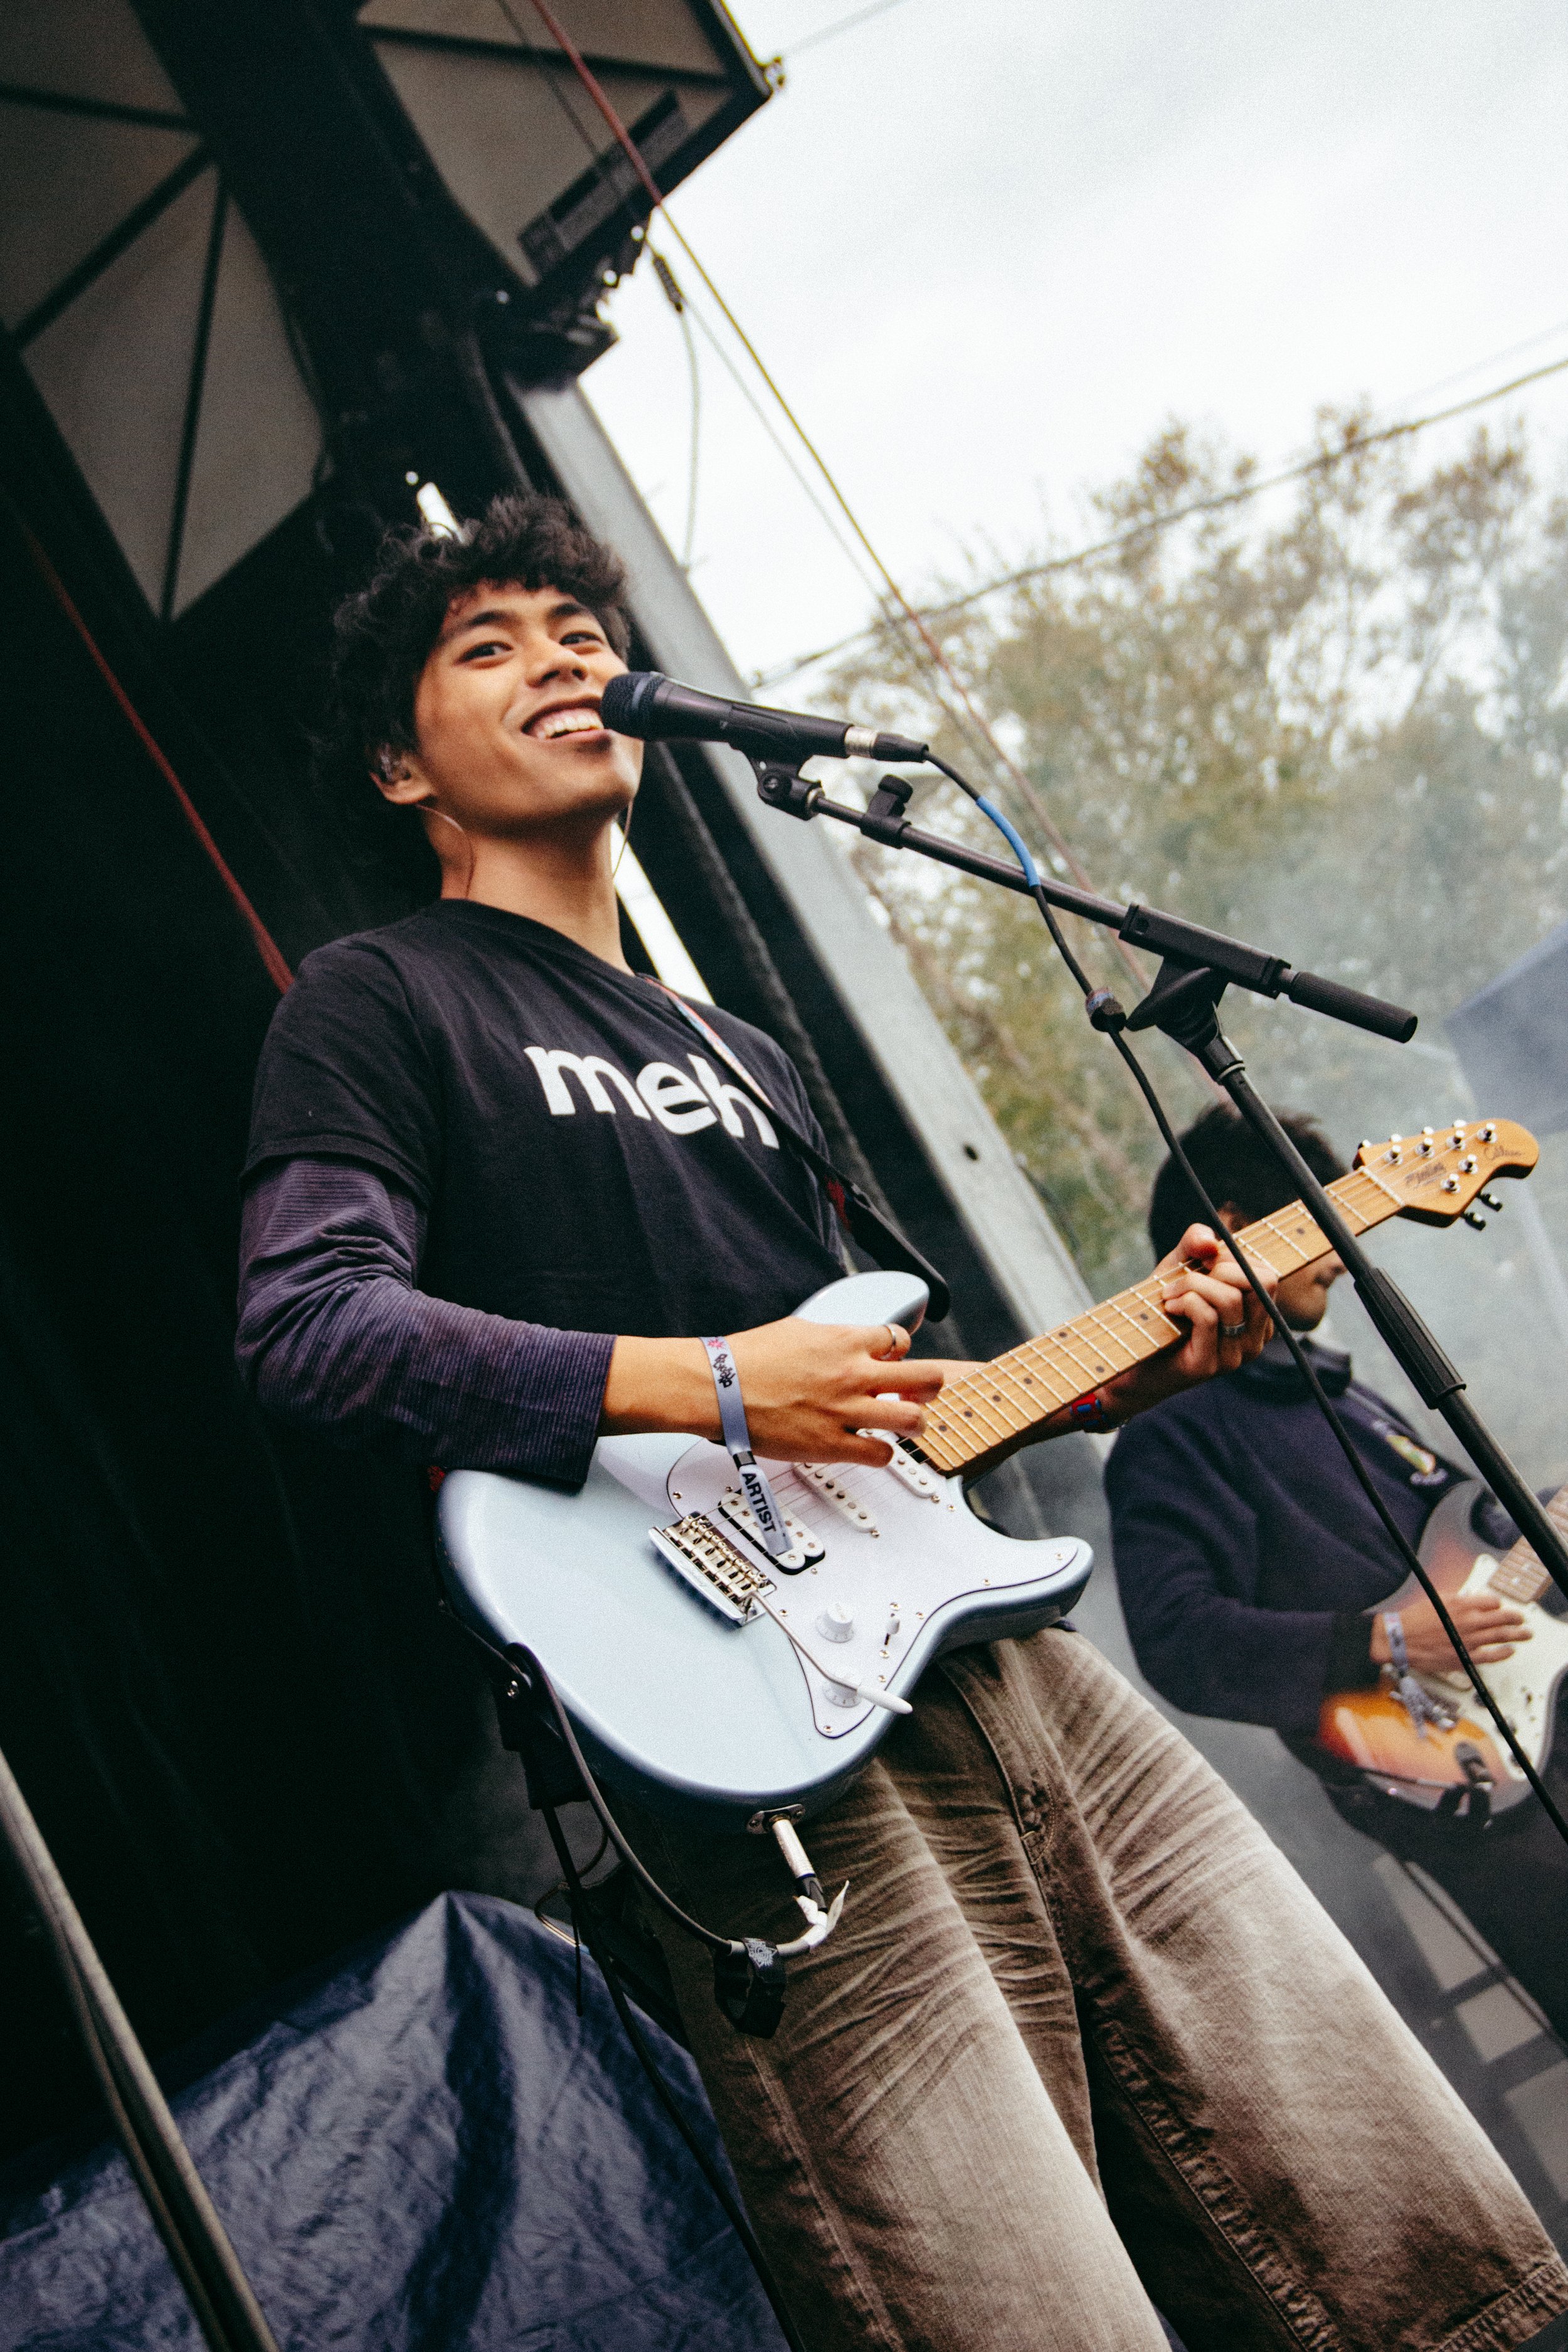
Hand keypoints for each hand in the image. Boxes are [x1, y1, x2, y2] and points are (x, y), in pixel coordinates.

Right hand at [602, 1319, 950, 1464]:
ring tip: (904, 1423)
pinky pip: (881, 1454)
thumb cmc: (748, 1359)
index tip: (893, 1362)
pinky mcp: (832, 1445)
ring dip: (913, 1422)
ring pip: (913, 1420)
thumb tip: (850, 1343)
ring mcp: (847, 1411)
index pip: (900, 1340)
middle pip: (925, 1377)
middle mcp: (853, 1374)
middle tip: (921, 1393)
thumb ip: (833, 1338)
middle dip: (929, 1386)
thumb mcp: (799, 1329)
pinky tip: (869, 1446)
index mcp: (845, 1341)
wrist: (718, 1388)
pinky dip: (881, 1452)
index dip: (901, 1353)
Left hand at [1100, 1223, 1276, 1422]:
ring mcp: (1235, 1356)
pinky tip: (1169, 1306)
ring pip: (1230, 1299)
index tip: (1203, 1263)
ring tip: (1169, 1293)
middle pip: (1259, 1284)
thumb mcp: (1180, 1267)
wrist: (1130, 1357)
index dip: (1234, 1259)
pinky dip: (1185, 1301)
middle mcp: (1255, 1339)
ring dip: (1192, 1284)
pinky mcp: (1209, 1365)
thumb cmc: (1160, 1310)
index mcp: (1258, 1318)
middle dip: (1220, 1267)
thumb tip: (1211, 1242)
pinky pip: (1207, 1316)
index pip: (1268, 1278)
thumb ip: (1196, 1243)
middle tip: (1187, 1274)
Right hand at [1370, 1590, 1530, 1673]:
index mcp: (1461, 1604)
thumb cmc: (1414, 1620)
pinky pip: (1491, 1656)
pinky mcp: (1465, 1657)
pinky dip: (1503, 1653)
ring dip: (1517, 1634)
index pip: (1492, 1602)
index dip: (1498, 1604)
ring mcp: (1469, 1640)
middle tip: (1521, 1619)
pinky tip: (1509, 1650)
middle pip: (1502, 1618)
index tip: (1500, 1607)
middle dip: (1515, 1618)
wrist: (1399, 1640)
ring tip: (1526, 1634)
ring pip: (1501, 1636)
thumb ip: (1457, 1598)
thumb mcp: (1436, 1599)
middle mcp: (1469, 1622)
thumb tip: (1471, 1599)